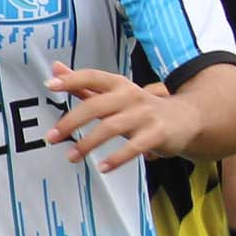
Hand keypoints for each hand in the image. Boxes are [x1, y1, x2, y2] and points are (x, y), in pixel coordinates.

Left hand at [45, 63, 199, 172]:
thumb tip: (55, 69)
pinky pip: (134, 147)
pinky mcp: (157, 134)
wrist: (186, 118)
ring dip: (88, 143)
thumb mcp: (114, 93)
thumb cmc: (141, 107)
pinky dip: (116, 158)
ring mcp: (145, 115)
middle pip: (96, 106)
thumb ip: (84, 84)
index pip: (92, 77)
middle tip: (52, 137)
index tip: (50, 84)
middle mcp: (130, 96)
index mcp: (118, 85)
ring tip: (71, 156)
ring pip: (111, 127)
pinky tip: (102, 167)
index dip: (71, 79)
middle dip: (71, 121)